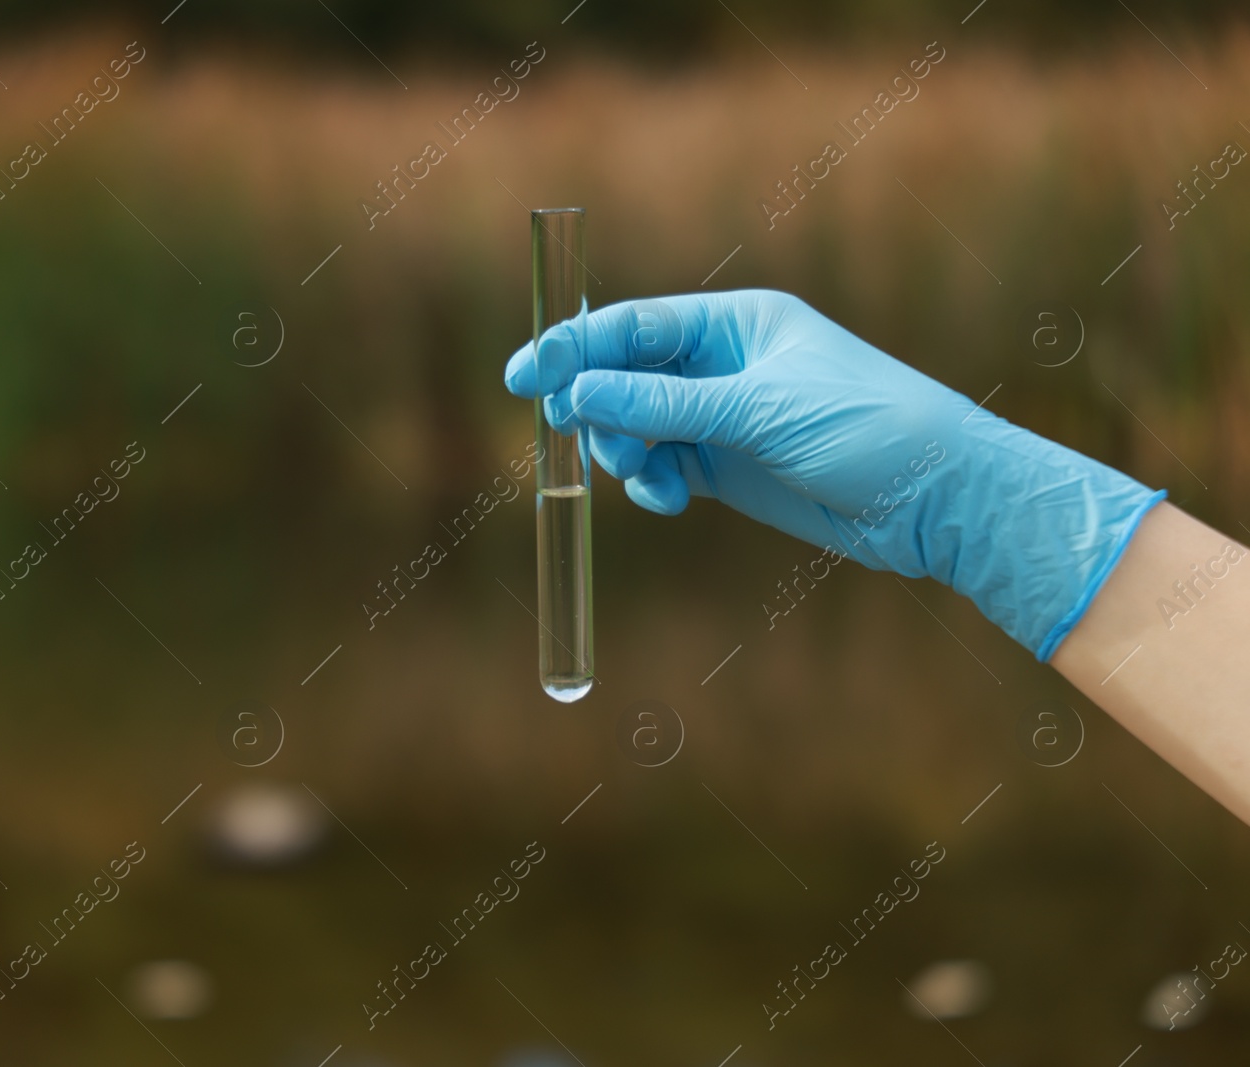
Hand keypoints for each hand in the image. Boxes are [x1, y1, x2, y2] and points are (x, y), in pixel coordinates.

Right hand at [503, 289, 1163, 658]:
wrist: (938, 499)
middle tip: (573, 436)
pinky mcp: (729, 466)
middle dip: (596, 407)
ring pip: (637, 426)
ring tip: (647, 479)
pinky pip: (663, 466)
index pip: (633, 325)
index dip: (572, 348)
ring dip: (626, 453)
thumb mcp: (758, 410)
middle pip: (623, 376)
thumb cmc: (867, 427)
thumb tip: (578, 389)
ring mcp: (723, 416)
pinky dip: (654, 483)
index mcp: (735, 322)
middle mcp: (722, 363)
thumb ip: (664, 401)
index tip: (521, 377)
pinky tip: (671, 500)